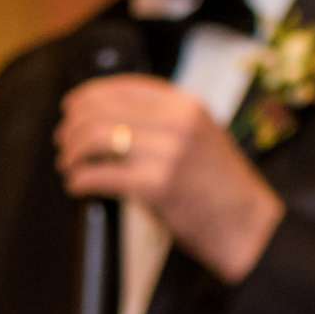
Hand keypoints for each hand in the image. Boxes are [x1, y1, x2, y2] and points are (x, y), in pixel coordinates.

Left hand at [56, 76, 284, 282]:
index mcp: (187, 105)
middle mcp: (178, 122)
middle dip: (74, 127)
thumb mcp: (200, 136)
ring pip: (97, 139)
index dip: (88, 95)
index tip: (72, 109)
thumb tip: (106, 116)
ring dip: (73, 153)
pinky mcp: (159, 185)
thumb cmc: (220, 187)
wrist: (249, 226)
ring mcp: (170, 153)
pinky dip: (81, 180)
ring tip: (69, 166)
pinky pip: (102, 175)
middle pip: (103, 110)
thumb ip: (163, 121)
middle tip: (65, 144)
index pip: (122, 87)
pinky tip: (78, 186)